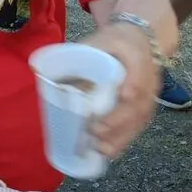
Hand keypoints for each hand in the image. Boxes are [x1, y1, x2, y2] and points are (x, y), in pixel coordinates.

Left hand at [81, 24, 159, 157]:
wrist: (140, 40)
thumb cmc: (114, 42)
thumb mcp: (98, 40)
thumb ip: (78, 53)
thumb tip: (41, 70)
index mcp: (137, 54)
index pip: (140, 68)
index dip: (135, 83)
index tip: (125, 96)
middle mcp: (149, 77)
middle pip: (140, 102)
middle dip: (119, 119)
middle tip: (96, 131)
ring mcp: (150, 94)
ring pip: (140, 118)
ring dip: (121, 136)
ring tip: (100, 148)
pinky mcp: (146, 107)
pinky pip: (139, 125)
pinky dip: (124, 140)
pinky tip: (108, 151)